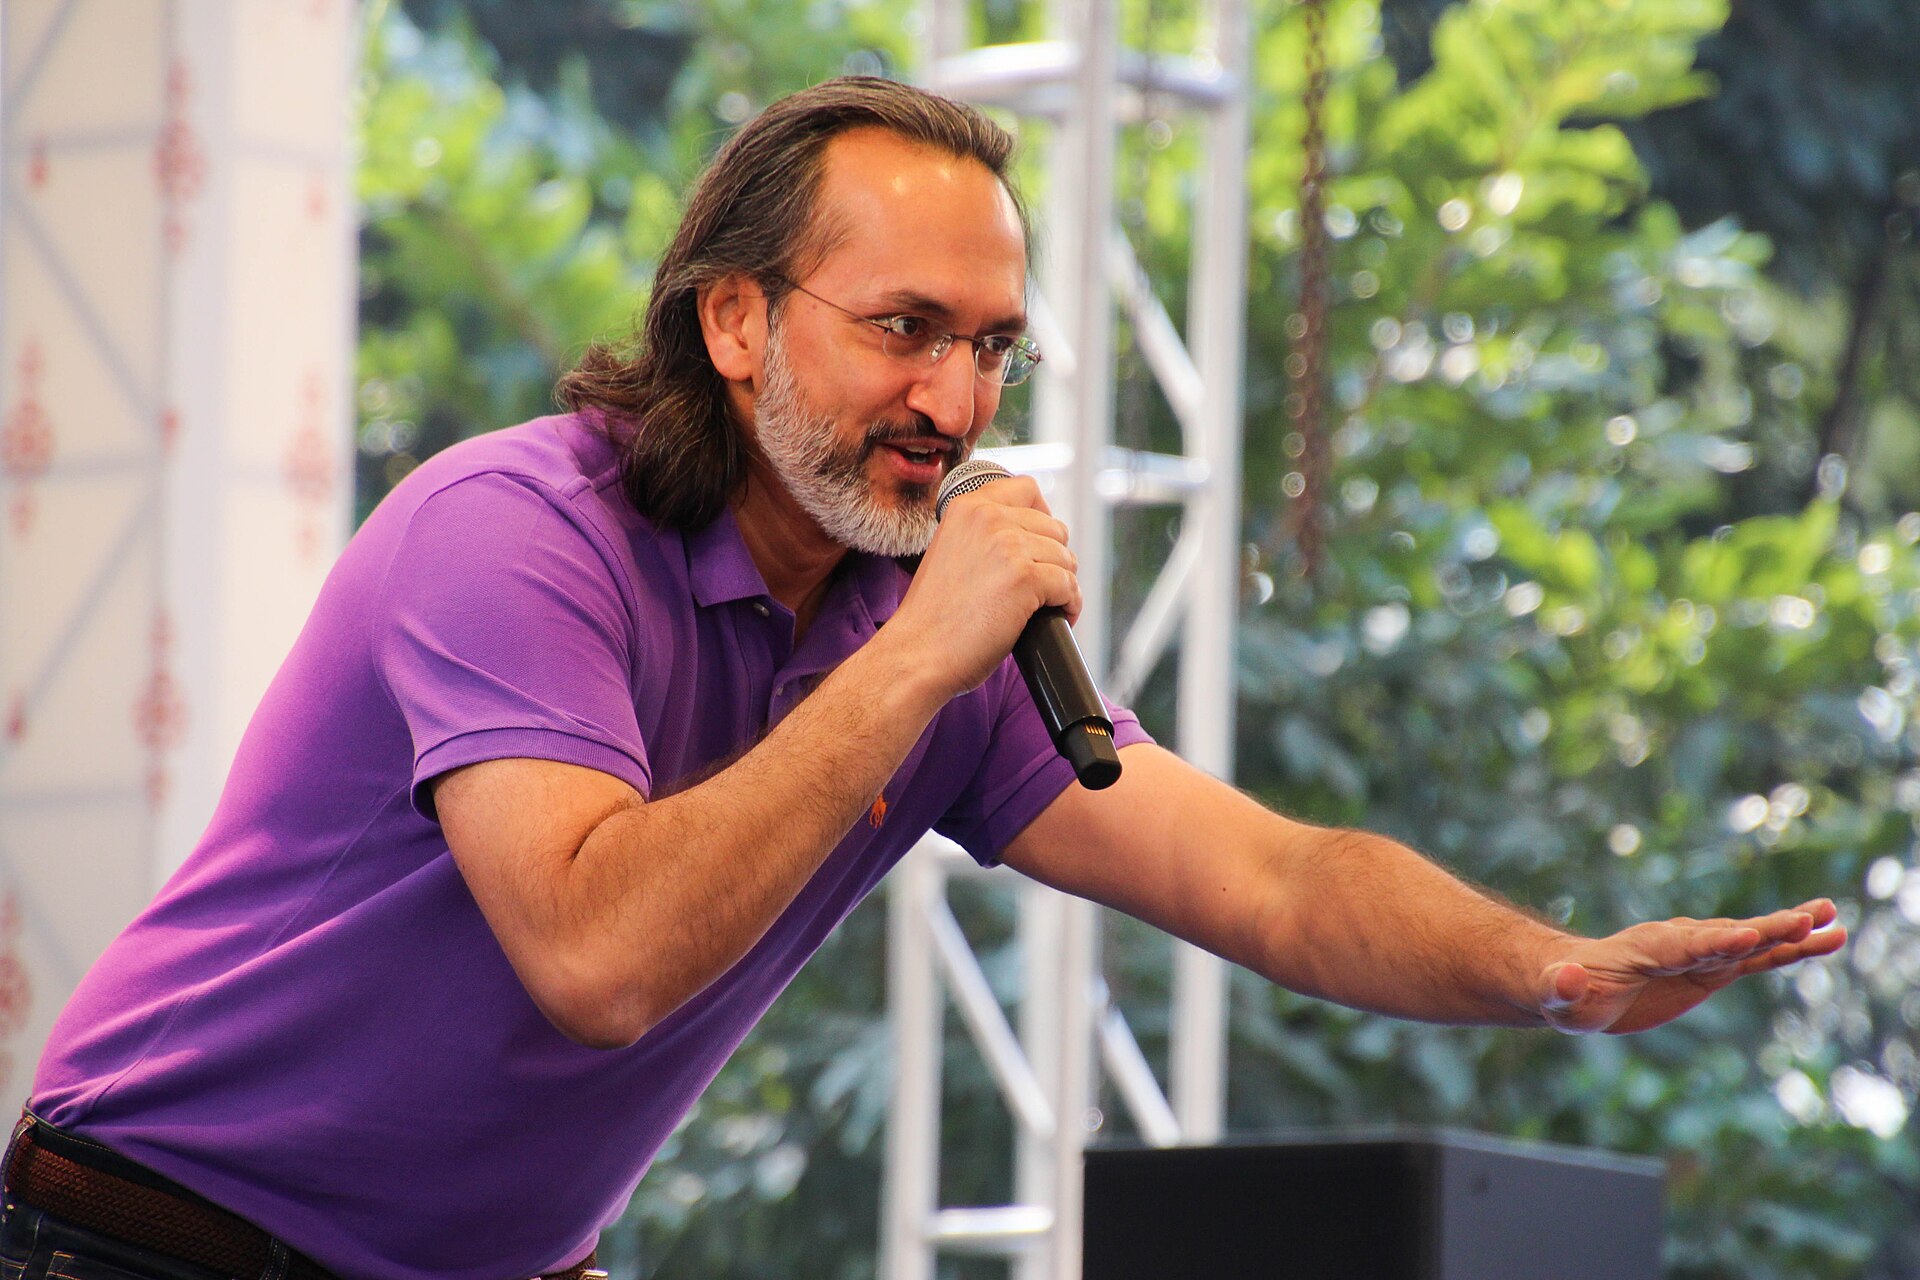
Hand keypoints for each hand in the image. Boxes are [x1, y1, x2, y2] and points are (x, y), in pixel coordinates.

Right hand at [887, 475, 1080, 698]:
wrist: (917, 653)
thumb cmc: (933, 617)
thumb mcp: (951, 552)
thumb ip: (983, 536)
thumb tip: (1031, 539)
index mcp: (967, 507)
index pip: (1026, 489)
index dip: (1042, 515)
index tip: (1040, 542)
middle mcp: (988, 517)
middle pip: (1053, 527)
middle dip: (1054, 558)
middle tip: (1043, 586)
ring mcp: (1008, 545)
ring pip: (1065, 557)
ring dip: (1064, 583)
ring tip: (1050, 606)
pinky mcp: (1025, 578)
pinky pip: (1069, 585)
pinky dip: (1070, 604)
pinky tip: (1060, 618)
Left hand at [1535, 898, 1845, 1033]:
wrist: (1573, 981)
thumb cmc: (1562, 991)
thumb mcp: (1557, 995)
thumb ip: (1562, 987)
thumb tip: (1567, 977)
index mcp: (1644, 948)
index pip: (1684, 946)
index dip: (1713, 943)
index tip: (1746, 939)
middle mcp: (1677, 943)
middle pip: (1726, 937)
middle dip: (1764, 930)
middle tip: (1807, 918)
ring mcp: (1698, 954)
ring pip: (1750, 942)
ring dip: (1789, 934)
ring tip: (1833, 921)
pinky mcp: (1711, 969)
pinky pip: (1756, 958)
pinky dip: (1788, 950)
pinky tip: (1825, 939)